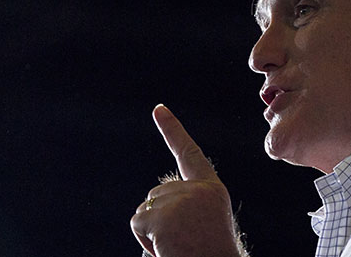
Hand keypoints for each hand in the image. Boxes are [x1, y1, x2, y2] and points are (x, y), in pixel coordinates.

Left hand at [130, 105, 242, 256]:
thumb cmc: (208, 255)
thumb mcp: (205, 226)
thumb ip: (184, 208)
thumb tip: (149, 208)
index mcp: (212, 191)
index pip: (189, 154)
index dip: (173, 130)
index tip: (158, 109)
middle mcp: (198, 189)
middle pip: (156, 195)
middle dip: (159, 222)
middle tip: (183, 244)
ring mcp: (181, 200)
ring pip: (145, 210)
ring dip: (154, 234)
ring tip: (178, 249)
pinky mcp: (163, 215)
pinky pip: (138, 223)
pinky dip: (146, 241)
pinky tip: (168, 250)